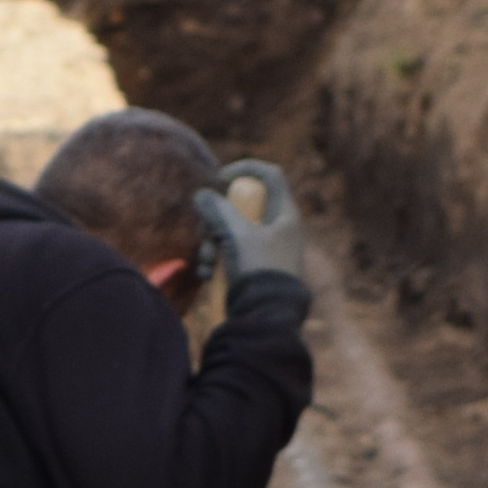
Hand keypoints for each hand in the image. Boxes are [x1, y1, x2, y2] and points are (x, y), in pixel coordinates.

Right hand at [193, 161, 309, 293]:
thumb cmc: (260, 271)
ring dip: (212, 242)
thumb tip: (201, 195)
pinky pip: (231, 251)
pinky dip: (217, 258)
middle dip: (218, 216)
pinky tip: (208, 274)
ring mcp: (266, 247)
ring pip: (232, 229)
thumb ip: (219, 210)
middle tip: (206, 226)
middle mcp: (279, 228)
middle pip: (244, 203)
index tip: (222, 178)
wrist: (267, 317)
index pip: (270, 175)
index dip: (246, 169)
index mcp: (285, 215)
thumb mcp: (238, 235)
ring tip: (208, 262)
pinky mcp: (253, 266)